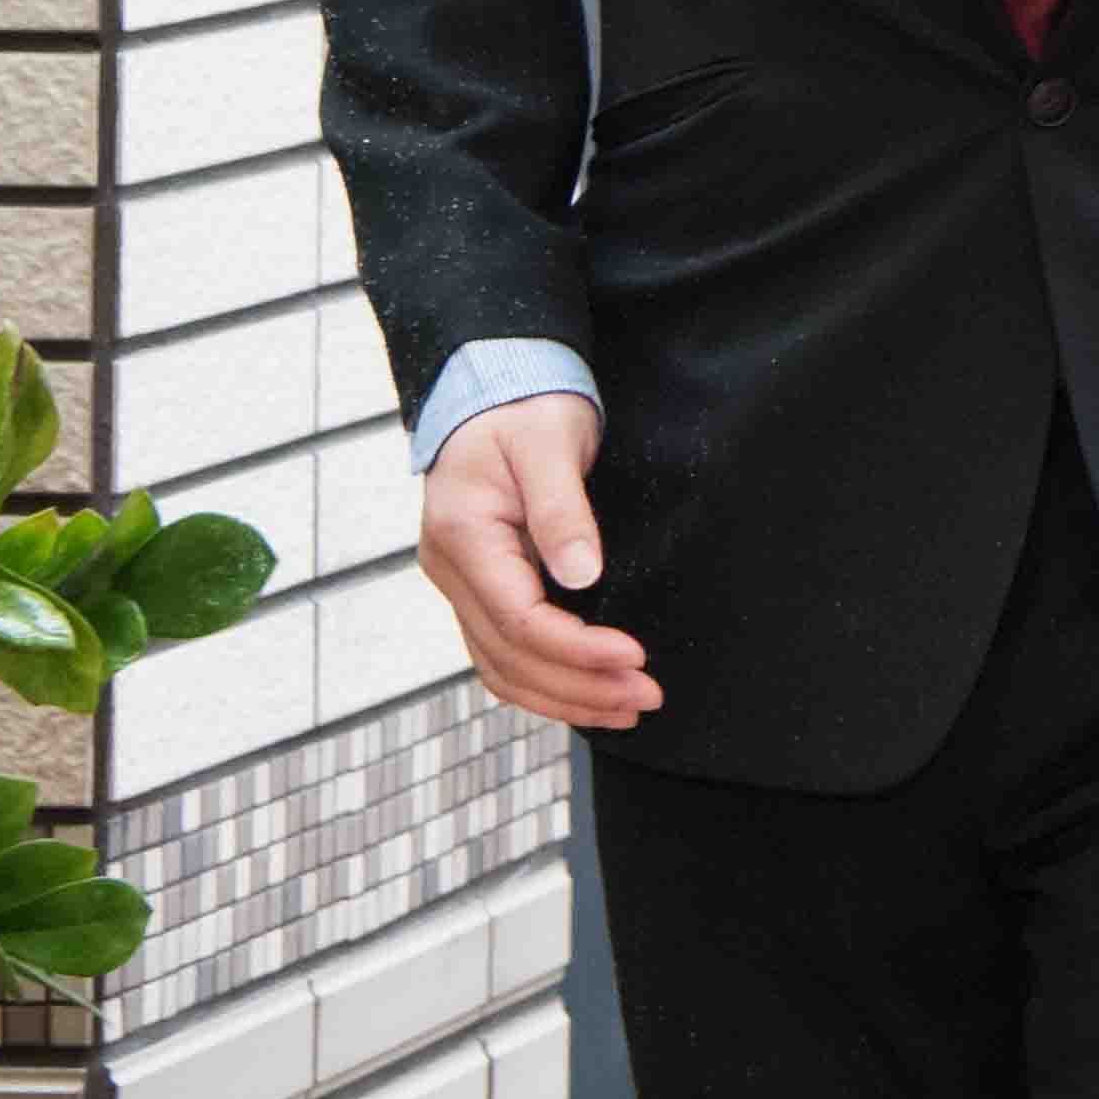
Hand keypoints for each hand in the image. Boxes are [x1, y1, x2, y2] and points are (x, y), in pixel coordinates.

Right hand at [424, 395, 657, 732]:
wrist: (494, 389)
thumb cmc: (525, 408)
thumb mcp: (550, 443)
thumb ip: (563, 510)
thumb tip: (582, 575)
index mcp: (462, 536)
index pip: (517, 618)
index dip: (576, 649)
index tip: (634, 656)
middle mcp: (450, 570)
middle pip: (508, 656)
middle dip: (579, 686)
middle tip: (648, 696)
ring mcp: (460, 584)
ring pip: (501, 667)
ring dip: (564, 697)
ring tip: (629, 708)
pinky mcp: (479, 588)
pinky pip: (503, 654)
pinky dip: (544, 682)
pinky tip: (589, 693)